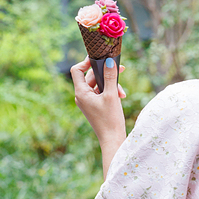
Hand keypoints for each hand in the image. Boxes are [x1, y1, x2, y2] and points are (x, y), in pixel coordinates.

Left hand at [70, 56, 126, 176]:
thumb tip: (109, 61)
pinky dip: (110, 91)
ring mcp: (88, 102)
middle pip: (90, 76)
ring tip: (122, 92)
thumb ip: (111, 76)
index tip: (99, 58)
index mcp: (81, 93)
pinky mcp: (95, 106)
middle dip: (106, 74)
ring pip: (98, 85)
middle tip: (120, 69)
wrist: (112, 139)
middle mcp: (82, 96)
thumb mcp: (112, 95)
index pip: (76, 70)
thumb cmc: (110, 119)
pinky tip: (121, 96)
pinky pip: (100, 92)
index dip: (86, 62)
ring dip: (111, 84)